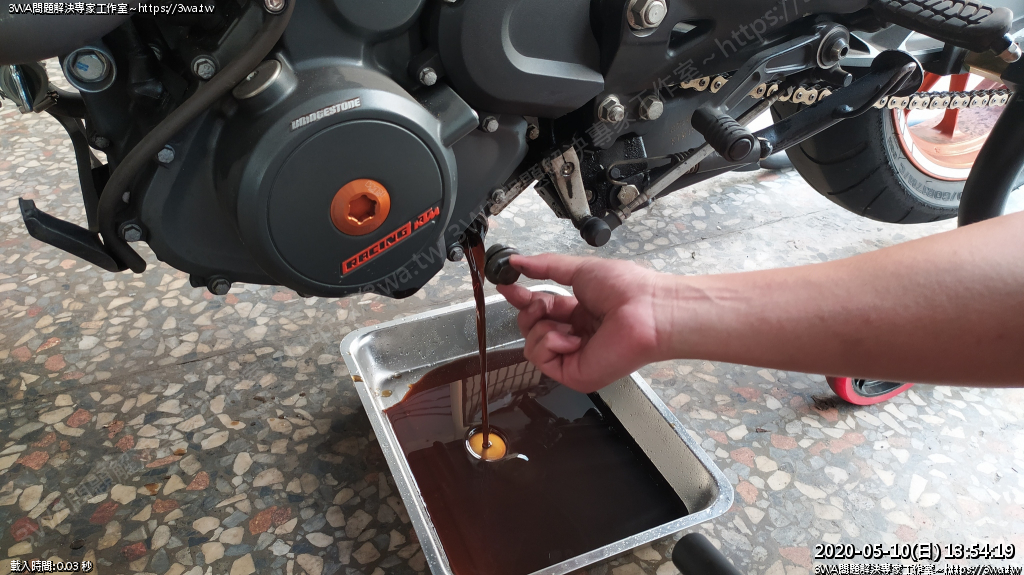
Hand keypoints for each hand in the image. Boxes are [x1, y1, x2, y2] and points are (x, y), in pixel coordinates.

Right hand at [495, 253, 668, 392]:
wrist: (646, 310)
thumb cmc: (627, 289)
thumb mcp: (580, 269)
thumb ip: (545, 266)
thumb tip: (518, 261)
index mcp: (579, 313)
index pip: (540, 309)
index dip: (521, 298)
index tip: (505, 285)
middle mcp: (575, 336)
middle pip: (530, 327)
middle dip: (532, 311)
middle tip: (546, 304)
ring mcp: (574, 357)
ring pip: (530, 345)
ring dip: (542, 327)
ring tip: (566, 323)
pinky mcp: (573, 374)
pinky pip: (540, 358)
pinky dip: (550, 343)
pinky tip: (572, 339)